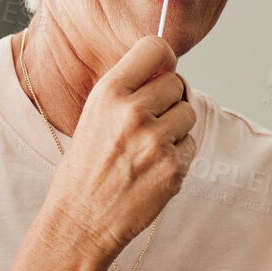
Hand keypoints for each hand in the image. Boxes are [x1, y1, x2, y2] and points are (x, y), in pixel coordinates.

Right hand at [43, 34, 197, 265]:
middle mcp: (134, 112)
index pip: (155, 48)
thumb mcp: (94, 116)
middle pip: (177, 83)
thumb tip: (167, 70)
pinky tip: (151, 170)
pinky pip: (190, 146)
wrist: (80, 222)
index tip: (163, 71)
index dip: (164, 60)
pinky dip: (177, 157)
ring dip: (176, 129)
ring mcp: (156, 141)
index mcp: (109, 93)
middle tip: (151, 122)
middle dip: (170, 99)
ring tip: (147, 149)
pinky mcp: (173, 168)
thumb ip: (128, 92)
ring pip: (188, 114)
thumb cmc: (85, 170)